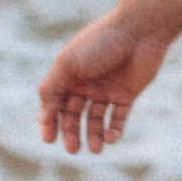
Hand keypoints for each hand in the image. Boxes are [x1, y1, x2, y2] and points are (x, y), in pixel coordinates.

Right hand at [36, 17, 169, 153]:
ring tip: (95, 149)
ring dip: (94, 135)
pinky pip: (118, 118)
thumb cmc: (100, 42)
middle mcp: (86, 84)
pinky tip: (110, 138)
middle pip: (74, 116)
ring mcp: (107, 90)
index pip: (55, 104)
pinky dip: (114, 131)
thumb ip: (50, 89)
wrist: (139, 31)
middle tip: (73, 149)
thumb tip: (41, 118)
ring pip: (96, 120)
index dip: (51, 123)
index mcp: (68, 75)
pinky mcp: (127, 95)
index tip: (49, 139)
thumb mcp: (67, 64)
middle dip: (72, 133)